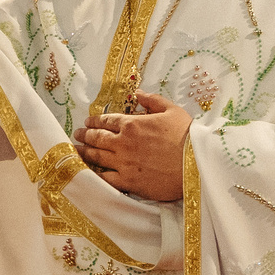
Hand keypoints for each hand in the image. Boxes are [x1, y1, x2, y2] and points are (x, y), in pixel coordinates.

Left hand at [74, 93, 191, 200]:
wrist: (198, 165)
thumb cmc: (188, 136)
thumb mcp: (171, 110)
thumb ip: (151, 100)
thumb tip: (137, 91)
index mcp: (132, 124)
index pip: (106, 120)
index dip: (94, 120)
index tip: (88, 121)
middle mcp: (123, 143)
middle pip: (97, 138)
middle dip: (85, 135)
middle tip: (78, 134)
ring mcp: (124, 164)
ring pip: (96, 157)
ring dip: (84, 152)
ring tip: (76, 150)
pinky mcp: (129, 182)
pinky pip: (105, 178)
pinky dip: (94, 174)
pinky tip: (88, 172)